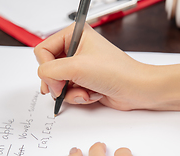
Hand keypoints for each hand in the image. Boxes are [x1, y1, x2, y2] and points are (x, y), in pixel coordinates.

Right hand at [34, 24, 156, 110]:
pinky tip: (92, 94)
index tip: (58, 78)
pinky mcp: (85, 81)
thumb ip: (50, 71)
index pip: (43, 50)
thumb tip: (44, 80)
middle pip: (49, 68)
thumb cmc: (117, 72)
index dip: (47, 68)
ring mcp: (80, 66)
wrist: (136, 90)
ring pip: (58, 83)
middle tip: (66, 86)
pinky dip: (79, 96)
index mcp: (74, 34)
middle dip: (59, 82)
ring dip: (71, 91)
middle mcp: (76, 49)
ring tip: (86, 90)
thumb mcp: (76, 67)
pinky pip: (69, 91)